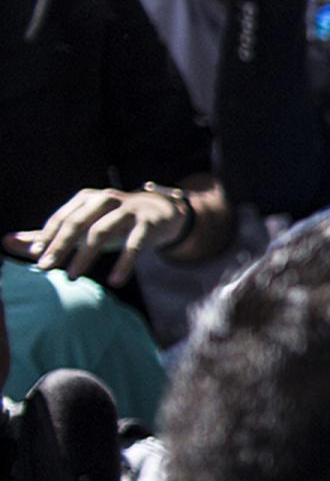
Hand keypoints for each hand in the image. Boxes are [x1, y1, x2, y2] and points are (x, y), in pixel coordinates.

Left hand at [18, 185, 191, 285]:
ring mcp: (129, 210)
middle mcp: (106, 199)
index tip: (35, 256)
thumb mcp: (83, 227)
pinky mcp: (149, 223)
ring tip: (72, 277)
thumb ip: (48, 236)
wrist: (162, 214)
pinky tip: (114, 281)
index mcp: (86, 199)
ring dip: (85, 255)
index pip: (62, 218)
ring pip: (102, 231)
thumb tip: (5, 241)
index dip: (47, 236)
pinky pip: (135, 245)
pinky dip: (124, 264)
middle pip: (78, 222)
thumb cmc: (115, 222)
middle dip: (60, 246)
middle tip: (46, 268)